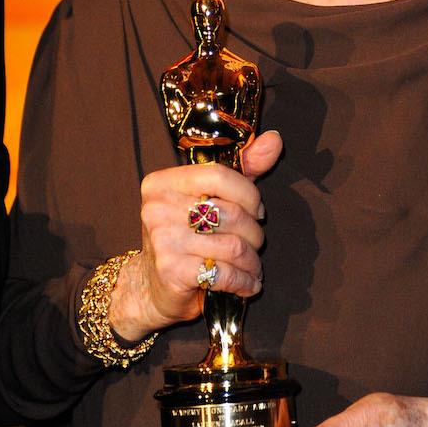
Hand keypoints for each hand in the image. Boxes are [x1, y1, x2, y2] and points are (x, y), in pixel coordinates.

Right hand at [109, 130, 282, 341]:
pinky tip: (248, 284)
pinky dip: (245, 282)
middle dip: (254, 233)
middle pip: (232, 213)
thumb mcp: (212, 197)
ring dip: (252, 261)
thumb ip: (244, 168)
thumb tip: (274, 139)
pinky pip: (225, 273)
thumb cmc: (187, 237)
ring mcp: (163, 240)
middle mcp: (158, 207)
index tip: (257, 211)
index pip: (220, 175)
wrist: (152, 287)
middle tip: (254, 244)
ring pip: (234, 246)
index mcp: (163, 182)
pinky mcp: (171, 271)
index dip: (249, 194)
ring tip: (252, 266)